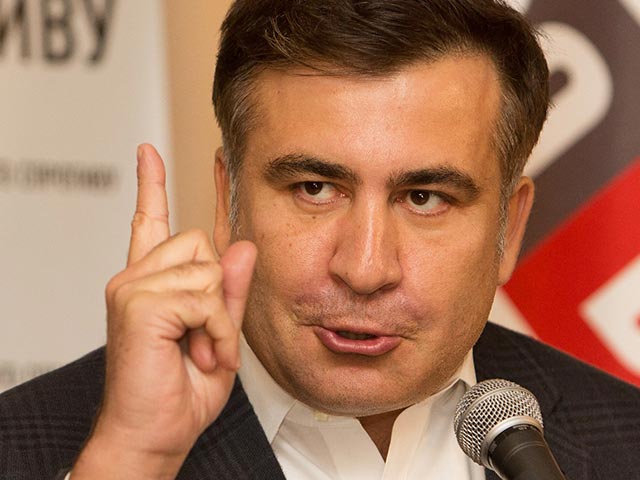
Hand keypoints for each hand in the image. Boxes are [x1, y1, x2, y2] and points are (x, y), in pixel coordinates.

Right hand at [72, 145, 256, 479]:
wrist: (155, 435)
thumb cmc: (181, 391)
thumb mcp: (221, 335)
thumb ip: (231, 292)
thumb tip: (244, 247)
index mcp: (153, 283)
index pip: (151, 221)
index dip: (152, 184)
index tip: (147, 151)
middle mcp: (137, 277)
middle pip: (200, 240)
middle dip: (218, 292)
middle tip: (206, 338)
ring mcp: (133, 287)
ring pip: (206, 268)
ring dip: (219, 319)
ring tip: (202, 350)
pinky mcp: (139, 302)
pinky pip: (204, 296)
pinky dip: (216, 331)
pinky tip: (199, 353)